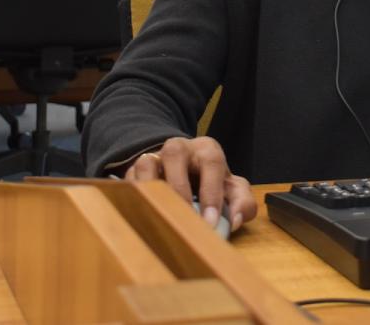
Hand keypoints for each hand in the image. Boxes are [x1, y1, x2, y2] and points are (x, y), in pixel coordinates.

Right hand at [124, 136, 256, 231]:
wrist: (184, 173)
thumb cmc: (210, 184)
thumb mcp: (232, 190)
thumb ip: (242, 203)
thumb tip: (234, 221)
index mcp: (207, 150)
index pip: (212, 163)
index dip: (211, 192)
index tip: (210, 221)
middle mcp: (179, 148)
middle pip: (175, 154)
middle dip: (180, 189)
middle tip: (184, 220)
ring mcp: (154, 157)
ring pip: (146, 163)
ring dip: (151, 189)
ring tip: (159, 216)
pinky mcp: (133, 171)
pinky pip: (127, 181)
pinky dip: (132, 197)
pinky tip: (140, 217)